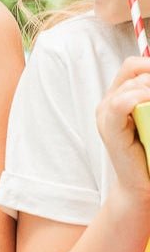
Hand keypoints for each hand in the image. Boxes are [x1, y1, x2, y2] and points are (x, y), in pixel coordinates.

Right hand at [97, 56, 149, 194]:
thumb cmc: (148, 153)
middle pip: (131, 69)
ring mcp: (106, 116)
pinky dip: (140, 98)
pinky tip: (149, 103)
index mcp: (117, 97)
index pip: (133, 66)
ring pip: (130, 84)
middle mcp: (107, 103)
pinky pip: (121, 103)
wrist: (141, 185)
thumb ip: (149, 100)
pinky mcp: (110, 129)